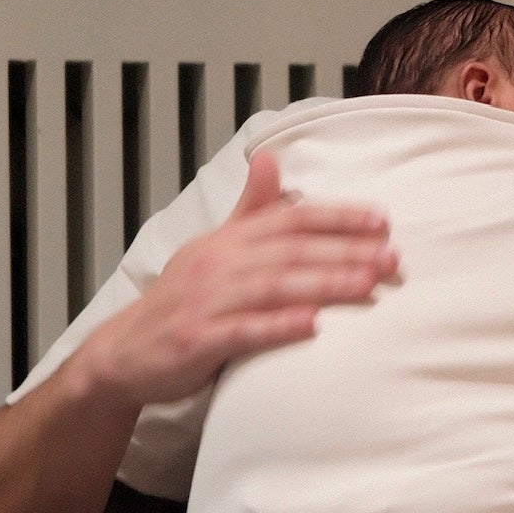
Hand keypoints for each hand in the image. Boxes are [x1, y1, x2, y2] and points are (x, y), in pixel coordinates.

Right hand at [78, 150, 396, 411]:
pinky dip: (278, 326)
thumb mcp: (212, 249)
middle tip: (391, 257)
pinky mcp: (196, 340)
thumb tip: (270, 158)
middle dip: (344, 251)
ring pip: (273, 287)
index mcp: (227, 240)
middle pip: (290, 251)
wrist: (121, 354)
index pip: (290, 219)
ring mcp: (205, 302)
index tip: (382, 221)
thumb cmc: (179, 301)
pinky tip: (313, 326)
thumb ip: (249, 209)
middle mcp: (217, 264)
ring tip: (367, 285)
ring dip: (323, 284)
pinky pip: (242, 331)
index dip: (337, 217)